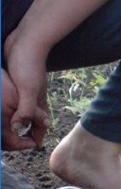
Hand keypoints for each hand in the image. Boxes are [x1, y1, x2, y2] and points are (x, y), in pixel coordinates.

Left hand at [3, 31, 50, 149]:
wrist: (28, 41)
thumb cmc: (29, 65)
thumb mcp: (27, 90)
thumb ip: (25, 110)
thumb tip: (18, 128)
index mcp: (39, 101)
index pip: (41, 123)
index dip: (38, 136)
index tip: (34, 146)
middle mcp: (35, 96)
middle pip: (35, 118)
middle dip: (32, 130)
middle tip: (24, 141)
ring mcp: (27, 88)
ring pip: (26, 108)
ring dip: (23, 118)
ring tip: (16, 127)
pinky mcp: (19, 80)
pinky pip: (18, 98)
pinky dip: (16, 106)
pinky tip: (10, 105)